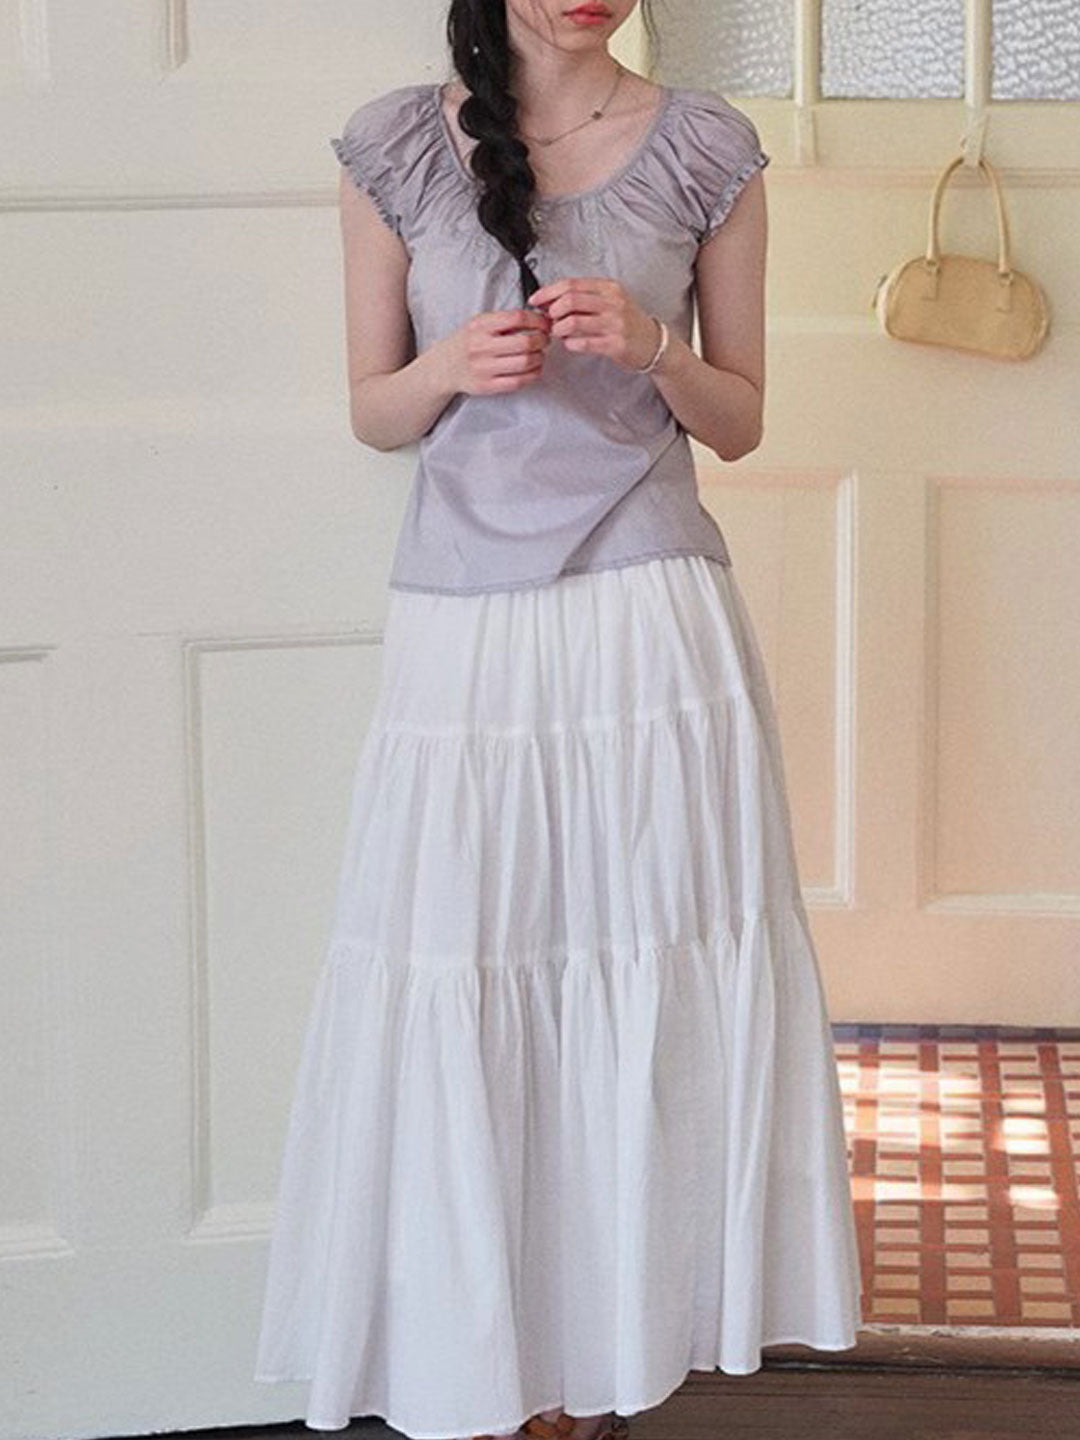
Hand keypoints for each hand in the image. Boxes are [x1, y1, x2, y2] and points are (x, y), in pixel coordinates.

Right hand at [445, 306, 551, 395]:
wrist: (444, 366)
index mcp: (480, 326)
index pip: (517, 318)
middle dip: (542, 340)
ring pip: (525, 363)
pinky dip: (533, 374)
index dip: (537, 321)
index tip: (545, 324)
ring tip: (539, 354)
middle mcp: (481, 346)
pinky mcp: (488, 386)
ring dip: (540, 358)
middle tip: (545, 340)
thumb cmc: (467, 342)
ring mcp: (484, 368)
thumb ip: (505, 320)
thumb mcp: (480, 323)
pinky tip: (534, 369)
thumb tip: (538, 319)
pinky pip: (519, 381)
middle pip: (525, 342)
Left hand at [526, 276, 659, 371]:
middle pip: (570, 300)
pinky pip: (583, 342)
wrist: (654, 343)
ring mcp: (615, 323)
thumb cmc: (628, 323)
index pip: (571, 284)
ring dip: (559, 328)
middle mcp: (613, 302)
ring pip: (574, 321)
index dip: (548, 292)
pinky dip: (570, 343)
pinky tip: (570, 343)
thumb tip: (551, 300)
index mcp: (609, 288)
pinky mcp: (616, 344)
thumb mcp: (610, 301)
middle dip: (552, 311)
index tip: (536, 300)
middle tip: (549, 320)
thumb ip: (584, 298)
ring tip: (559, 333)